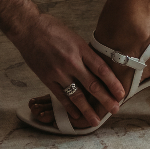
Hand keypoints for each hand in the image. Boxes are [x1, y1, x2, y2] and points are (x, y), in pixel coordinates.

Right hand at [0, 0, 124, 126]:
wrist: (28, 28)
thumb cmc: (52, 28)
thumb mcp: (74, 37)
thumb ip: (84, 53)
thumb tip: (97, 68)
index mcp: (80, 48)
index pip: (101, 69)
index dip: (112, 83)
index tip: (121, 93)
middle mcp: (71, 61)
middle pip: (92, 84)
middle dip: (105, 99)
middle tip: (115, 110)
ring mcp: (58, 71)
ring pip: (76, 95)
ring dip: (87, 110)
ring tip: (96, 120)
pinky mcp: (46, 78)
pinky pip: (60, 96)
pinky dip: (69, 107)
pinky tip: (76, 115)